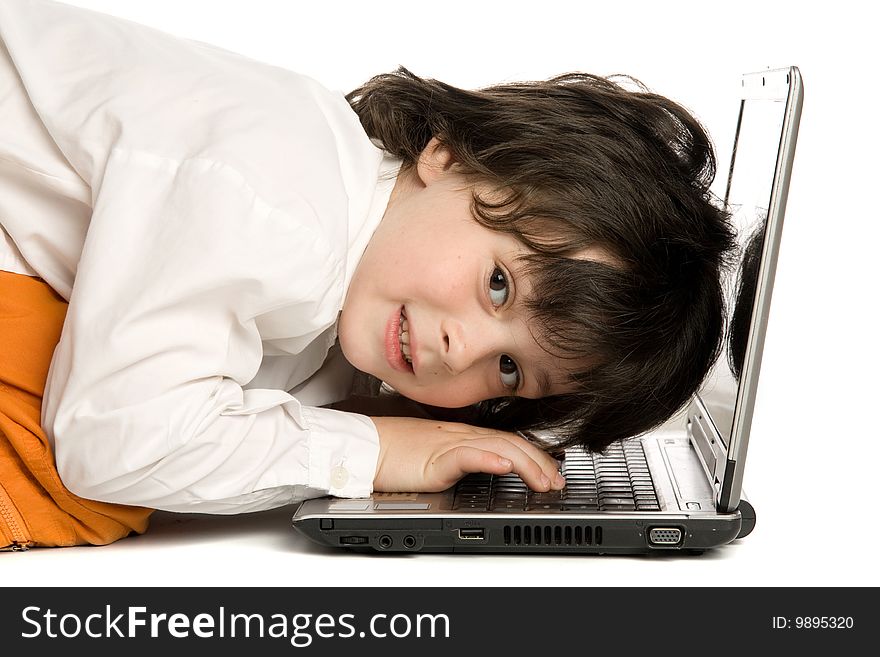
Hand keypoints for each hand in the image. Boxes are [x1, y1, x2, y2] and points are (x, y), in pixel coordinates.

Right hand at [371, 416, 564, 492]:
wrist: (364, 447)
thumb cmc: (391, 452)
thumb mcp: (433, 455)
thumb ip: (457, 457)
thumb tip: (479, 466)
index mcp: (461, 436)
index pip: (507, 441)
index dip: (533, 455)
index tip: (551, 471)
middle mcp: (461, 436)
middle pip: (511, 443)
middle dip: (540, 463)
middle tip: (557, 481)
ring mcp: (449, 444)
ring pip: (499, 448)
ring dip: (526, 465)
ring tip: (543, 481)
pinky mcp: (436, 457)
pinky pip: (468, 454)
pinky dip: (490, 459)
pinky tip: (505, 467)